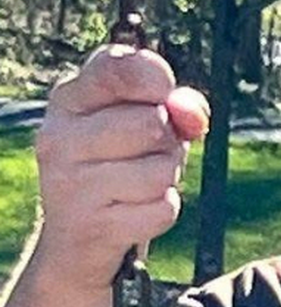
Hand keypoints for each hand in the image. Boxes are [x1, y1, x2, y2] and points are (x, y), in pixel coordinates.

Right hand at [34, 44, 208, 294]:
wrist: (77, 238)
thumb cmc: (121, 166)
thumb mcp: (146, 126)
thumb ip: (177, 107)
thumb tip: (193, 114)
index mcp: (70, 100)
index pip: (116, 68)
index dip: (155, 76)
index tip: (162, 90)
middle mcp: (60, 137)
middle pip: (152, 124)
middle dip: (169, 142)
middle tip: (149, 154)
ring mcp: (71, 183)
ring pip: (161, 170)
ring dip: (167, 179)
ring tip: (140, 184)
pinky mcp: (93, 226)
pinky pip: (163, 209)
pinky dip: (163, 211)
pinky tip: (136, 211)